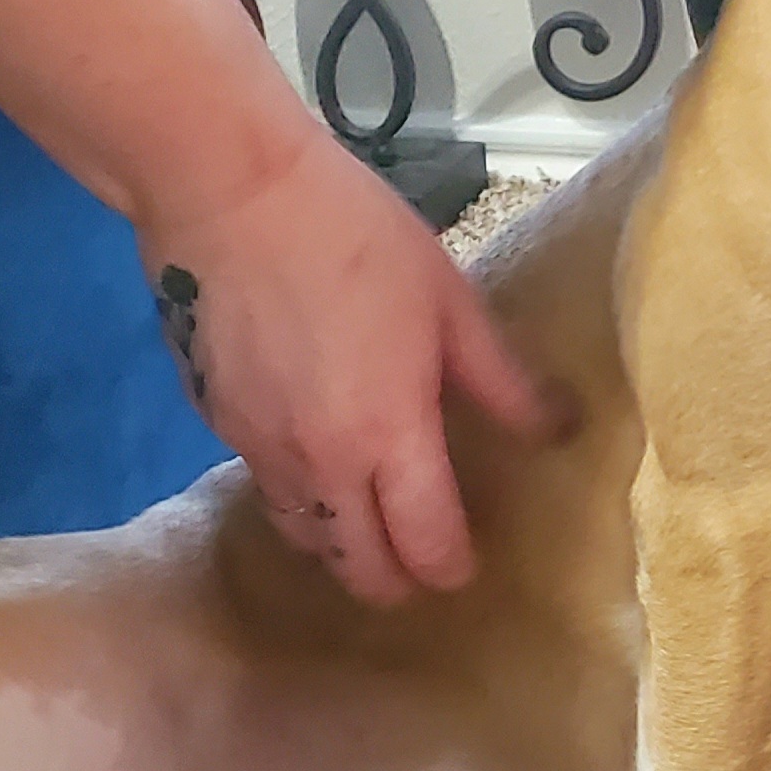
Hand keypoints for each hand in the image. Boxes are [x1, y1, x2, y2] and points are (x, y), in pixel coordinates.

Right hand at [142, 126, 553, 603]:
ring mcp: (257, 447)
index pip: (424, 546)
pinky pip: (264, 482)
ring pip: (303, 534)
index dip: (450, 569)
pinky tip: (314, 459)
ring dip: (340, 542)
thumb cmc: (353, 233)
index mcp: (387, 435)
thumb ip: (499, 378)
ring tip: (367, 523)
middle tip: (418, 564)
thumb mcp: (448, 299)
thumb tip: (556, 428)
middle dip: (394, 580)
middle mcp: (319, 463)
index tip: (465, 565)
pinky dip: (297, 492)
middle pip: (357, 566)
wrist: (228, 189)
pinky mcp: (213, 420)